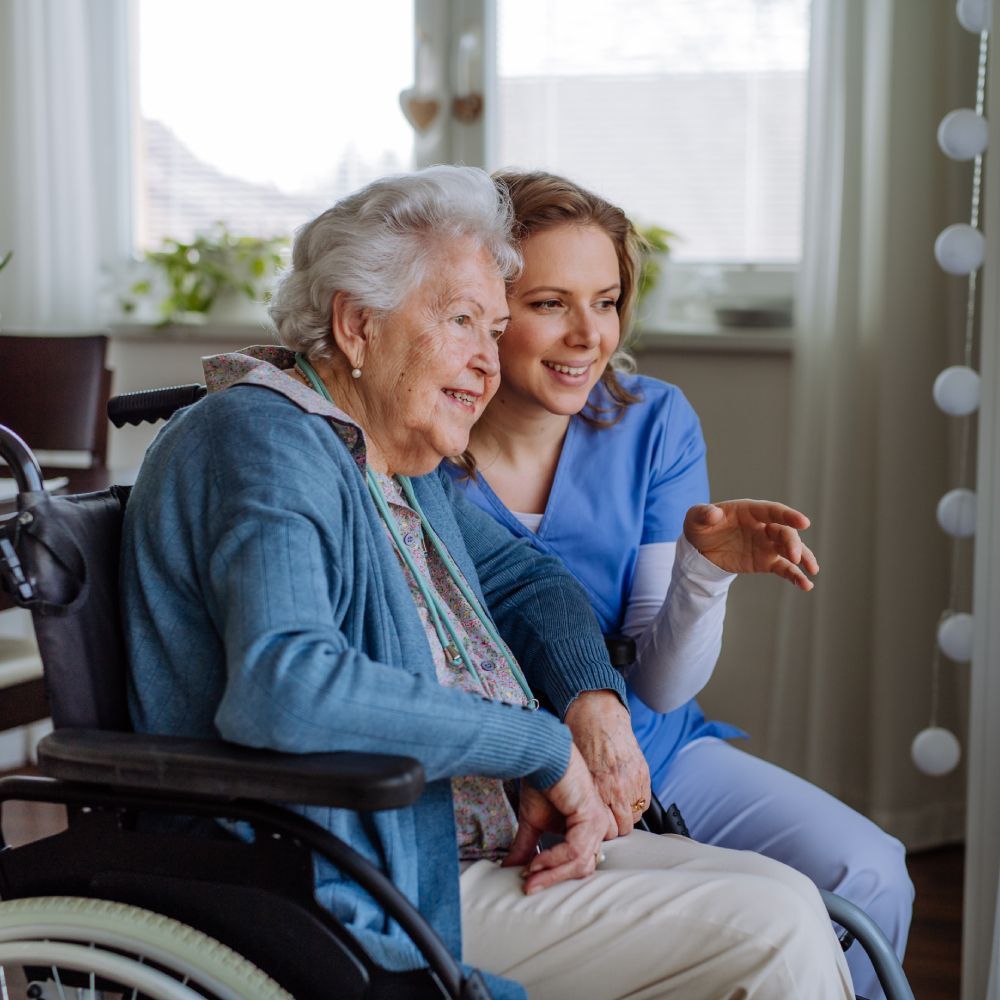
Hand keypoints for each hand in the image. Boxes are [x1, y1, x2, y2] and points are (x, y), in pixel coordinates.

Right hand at [502, 744, 610, 893]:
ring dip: (551, 873)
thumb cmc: (542, 782)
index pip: (578, 864)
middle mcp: (598, 828)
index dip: (555, 876)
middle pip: (581, 868)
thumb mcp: (533, 822)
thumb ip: (527, 847)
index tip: (529, 884)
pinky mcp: (592, 818)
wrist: (542, 756)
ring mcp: (598, 824)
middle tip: (528, 886)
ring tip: (529, 877)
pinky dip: (553, 859)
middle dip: (553, 880)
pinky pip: (574, 850)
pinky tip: (535, 862)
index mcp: (587, 829)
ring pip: (579, 863)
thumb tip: (510, 870)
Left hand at [564, 690, 650, 837]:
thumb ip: (583, 797)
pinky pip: (645, 801)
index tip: (597, 827)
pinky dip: (638, 801)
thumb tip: (584, 816)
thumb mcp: (574, 772)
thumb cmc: (579, 740)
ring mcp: (633, 780)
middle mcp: (617, 787)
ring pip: (636, 816)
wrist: (597, 715)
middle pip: (624, 827)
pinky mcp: (643, 772)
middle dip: (616, 826)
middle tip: (607, 817)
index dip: (602, 831)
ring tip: (616, 804)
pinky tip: (626, 794)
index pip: (608, 830)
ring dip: (627, 814)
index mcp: (598, 789)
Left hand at [683, 499, 818, 590]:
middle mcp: (763, 526)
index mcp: (750, 511)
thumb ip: (703, 514)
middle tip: (794, 557)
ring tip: (812, 571)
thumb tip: (714, 514)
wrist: (699, 549)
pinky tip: (805, 585)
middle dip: (792, 543)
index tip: (804, 522)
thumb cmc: (700, 526)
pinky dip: (795, 576)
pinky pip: (784, 568)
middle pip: (784, 532)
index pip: (773, 511)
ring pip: (790, 550)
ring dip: (803, 558)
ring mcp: (767, 544)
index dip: (788, 516)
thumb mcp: (695, 518)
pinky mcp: (766, 562)